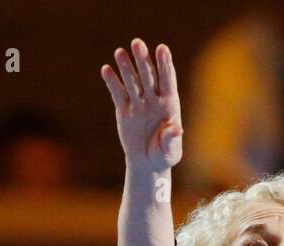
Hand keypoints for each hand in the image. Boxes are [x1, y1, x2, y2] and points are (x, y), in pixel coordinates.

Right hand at [101, 38, 182, 171]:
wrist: (147, 164)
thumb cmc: (164, 156)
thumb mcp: (171, 151)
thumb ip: (172, 139)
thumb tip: (177, 129)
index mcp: (169, 104)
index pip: (168, 80)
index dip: (165, 64)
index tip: (162, 48)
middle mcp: (154, 99)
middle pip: (148, 76)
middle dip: (143, 60)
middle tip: (137, 43)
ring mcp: (138, 103)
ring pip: (132, 82)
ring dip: (126, 67)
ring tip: (120, 52)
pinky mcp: (124, 110)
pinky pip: (118, 94)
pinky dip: (112, 82)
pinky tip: (106, 69)